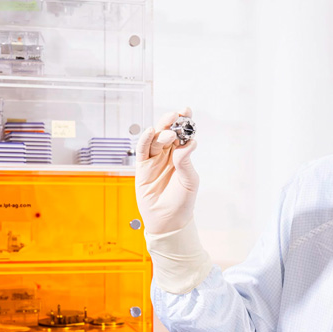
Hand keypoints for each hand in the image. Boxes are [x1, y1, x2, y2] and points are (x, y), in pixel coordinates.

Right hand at [135, 107, 198, 234]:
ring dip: (161, 131)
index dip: (184, 121)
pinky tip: (151, 132)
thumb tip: (188, 143)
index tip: (187, 110)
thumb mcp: (190, 181)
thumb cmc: (182, 201)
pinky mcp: (142, 167)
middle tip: (176, 115)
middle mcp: (167, 155)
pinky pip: (142, 150)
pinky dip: (145, 140)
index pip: (182, 134)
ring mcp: (154, 160)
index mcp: (181, 155)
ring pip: (155, 139)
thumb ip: (186, 162)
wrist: (168, 221)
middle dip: (171, 122)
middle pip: (167, 132)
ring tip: (169, 131)